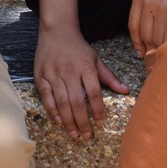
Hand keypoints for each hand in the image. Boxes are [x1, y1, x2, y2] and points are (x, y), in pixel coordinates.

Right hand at [34, 26, 128, 141]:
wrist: (57, 31)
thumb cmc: (78, 48)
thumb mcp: (96, 59)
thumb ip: (109, 77)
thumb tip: (125, 91)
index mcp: (86, 68)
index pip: (94, 93)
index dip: (98, 111)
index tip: (100, 124)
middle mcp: (70, 71)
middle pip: (77, 101)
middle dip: (82, 121)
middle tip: (87, 136)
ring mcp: (54, 74)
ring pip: (61, 102)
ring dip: (68, 120)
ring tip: (74, 134)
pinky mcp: (41, 75)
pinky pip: (46, 96)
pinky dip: (51, 110)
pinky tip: (58, 120)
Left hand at [128, 0, 166, 56]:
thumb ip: (152, 7)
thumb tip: (153, 36)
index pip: (133, 27)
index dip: (138, 44)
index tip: (142, 53)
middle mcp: (147, 0)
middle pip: (145, 35)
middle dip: (154, 48)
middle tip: (164, 54)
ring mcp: (161, 4)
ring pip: (158, 37)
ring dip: (165, 46)